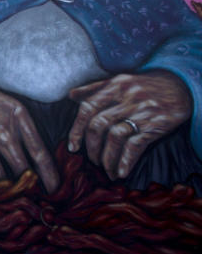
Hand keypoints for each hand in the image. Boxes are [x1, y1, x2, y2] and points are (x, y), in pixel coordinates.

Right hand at [0, 74, 59, 193]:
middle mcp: (2, 133)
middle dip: (30, 188)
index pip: (40, 154)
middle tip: (34, 199)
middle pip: (21, 170)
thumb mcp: (16, 110)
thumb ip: (30, 133)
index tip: (55, 191)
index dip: (50, 176)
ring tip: (13, 198)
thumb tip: (43, 164)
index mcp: (20, 120)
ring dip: (7, 191)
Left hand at [68, 71, 191, 179]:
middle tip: (92, 160)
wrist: (182, 86)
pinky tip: (121, 172)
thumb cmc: (145, 86)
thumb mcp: (121, 80)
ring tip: (106, 169)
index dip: (76, 130)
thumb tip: (71, 96)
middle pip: (98, 125)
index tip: (72, 147)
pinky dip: (125, 161)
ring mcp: (141, 111)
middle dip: (91, 147)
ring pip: (114, 137)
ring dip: (107, 158)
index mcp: (114, 86)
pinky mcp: (155, 124)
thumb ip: (95, 88)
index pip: (87, 108)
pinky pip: (135, 146)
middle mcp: (126, 97)